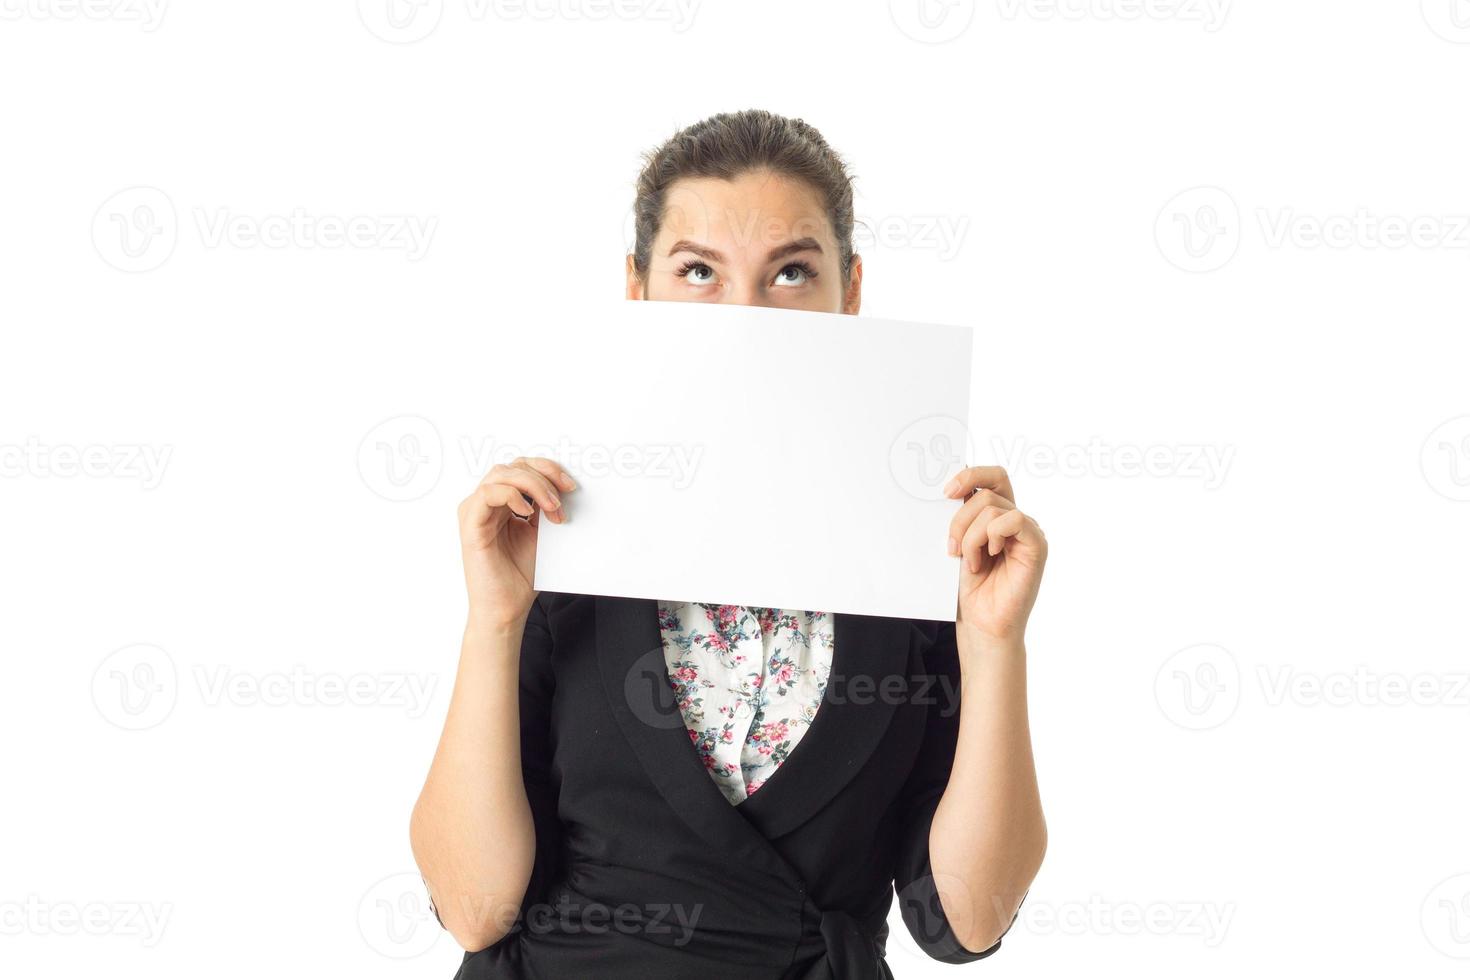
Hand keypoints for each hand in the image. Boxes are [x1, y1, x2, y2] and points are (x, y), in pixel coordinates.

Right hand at [458, 457, 575, 631]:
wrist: (507, 609)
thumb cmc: (521, 576)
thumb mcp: (542, 534)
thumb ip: (547, 508)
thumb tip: (565, 486)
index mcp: (504, 503)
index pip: (523, 469)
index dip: (549, 470)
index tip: (572, 487)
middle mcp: (487, 503)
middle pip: (514, 466)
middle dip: (545, 475)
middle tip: (566, 494)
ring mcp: (476, 511)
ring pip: (502, 474)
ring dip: (533, 485)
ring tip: (552, 507)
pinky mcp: (470, 524)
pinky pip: (488, 493)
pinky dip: (511, 495)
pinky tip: (528, 512)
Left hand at [943, 465, 1046, 646]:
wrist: (983, 624)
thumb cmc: (972, 590)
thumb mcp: (960, 546)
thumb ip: (962, 518)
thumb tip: (952, 489)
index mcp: (997, 516)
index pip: (992, 477)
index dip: (970, 474)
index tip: (946, 492)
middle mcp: (1015, 520)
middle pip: (988, 489)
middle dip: (959, 516)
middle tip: (951, 545)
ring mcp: (1027, 531)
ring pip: (991, 507)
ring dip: (970, 536)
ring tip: (969, 562)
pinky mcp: (1036, 545)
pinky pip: (1013, 519)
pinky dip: (990, 537)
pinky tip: (986, 558)